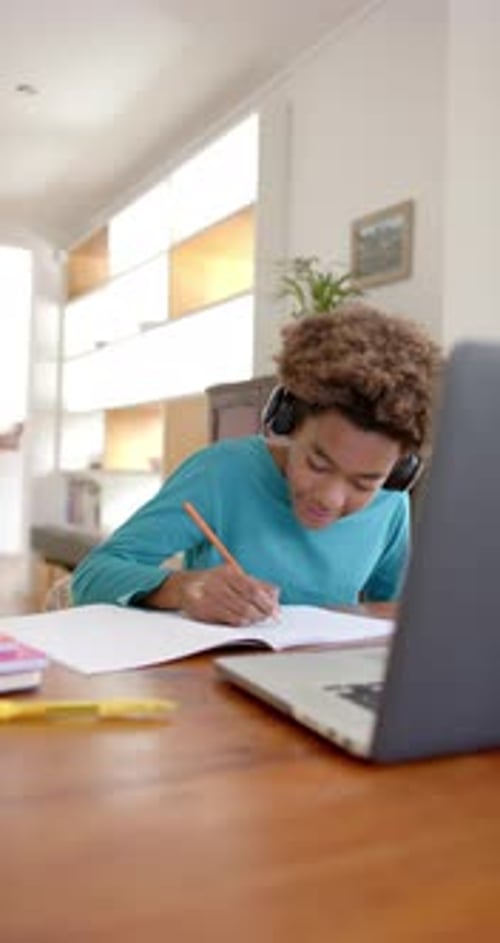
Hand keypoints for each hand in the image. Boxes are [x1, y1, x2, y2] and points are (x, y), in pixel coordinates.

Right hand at [146, 565, 279, 626]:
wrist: (183, 586)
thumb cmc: (215, 583)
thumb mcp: (233, 577)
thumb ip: (255, 584)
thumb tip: (276, 596)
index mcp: (229, 572)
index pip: (253, 588)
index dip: (267, 601)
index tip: (276, 611)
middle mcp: (218, 581)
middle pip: (248, 599)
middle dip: (262, 611)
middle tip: (268, 617)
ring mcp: (209, 594)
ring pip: (239, 610)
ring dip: (252, 618)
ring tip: (255, 619)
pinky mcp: (202, 608)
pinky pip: (226, 618)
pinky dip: (239, 621)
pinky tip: (242, 621)